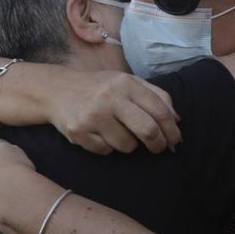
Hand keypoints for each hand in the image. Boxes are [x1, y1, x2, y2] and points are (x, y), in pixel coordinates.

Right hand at [46, 70, 180, 153]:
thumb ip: (155, 96)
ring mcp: (93, 115)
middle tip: (157, 148)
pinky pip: (106, 151)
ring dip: (128, 144)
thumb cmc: (99, 88)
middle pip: (147, 130)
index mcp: (125, 83)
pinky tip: (98, 134)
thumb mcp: (127, 82)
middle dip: (157, 144)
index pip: (159, 110)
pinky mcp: (79, 132)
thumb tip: (177, 120)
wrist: (57, 90)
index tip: (175, 140)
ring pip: (127, 146)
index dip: (172, 130)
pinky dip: (107, 147)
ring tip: (116, 132)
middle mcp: (109, 97)